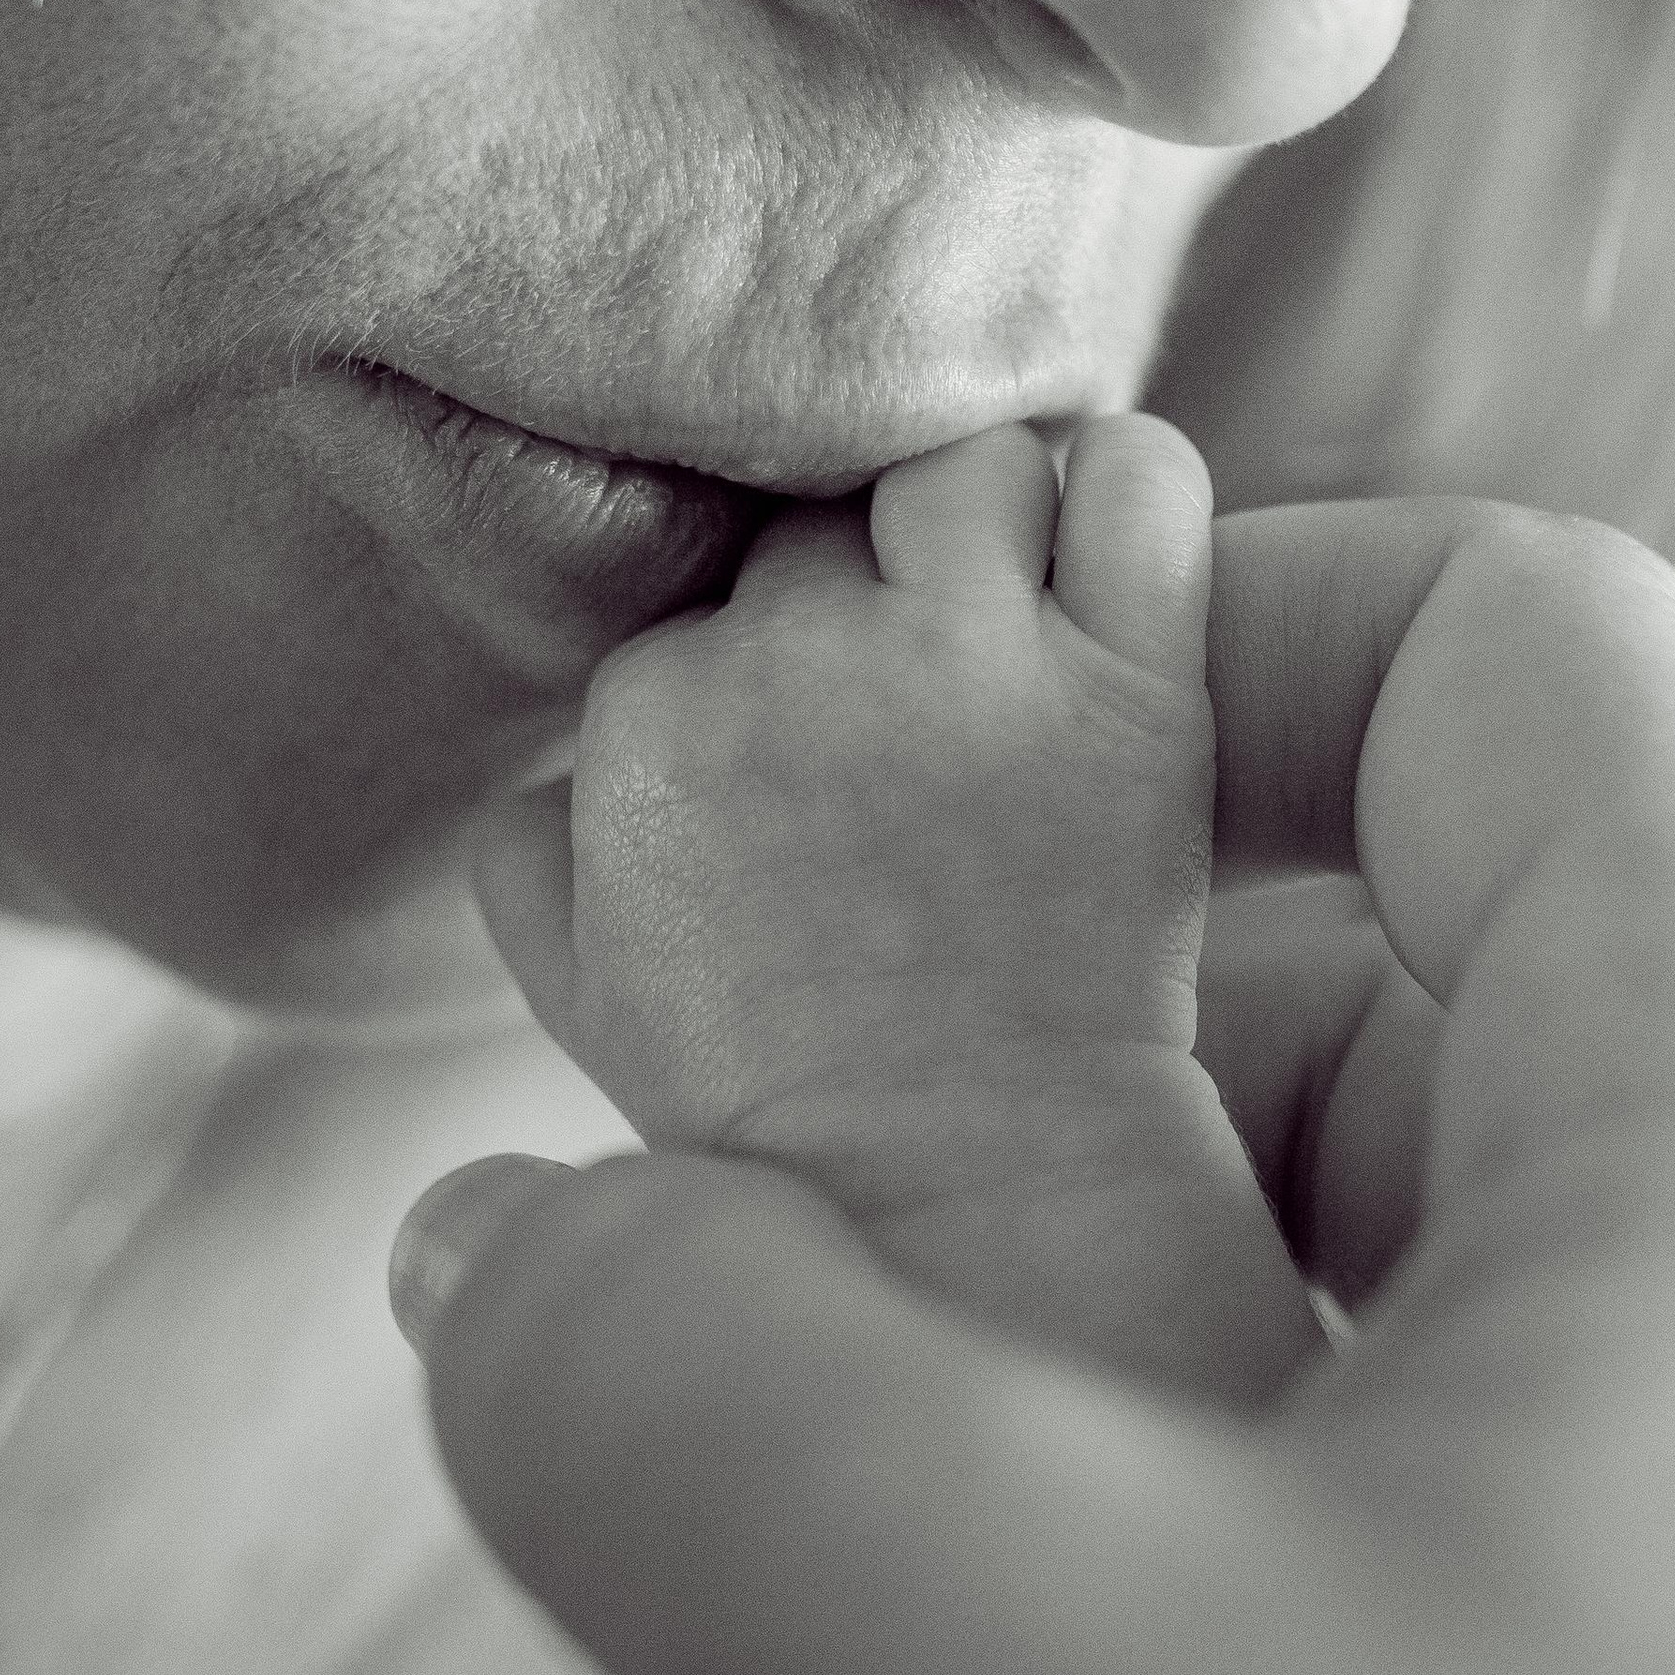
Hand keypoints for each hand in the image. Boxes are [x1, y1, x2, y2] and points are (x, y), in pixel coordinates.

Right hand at [398, 501, 1674, 1674]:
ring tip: (836, 1555)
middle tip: (765, 1199)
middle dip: (1044, 1059)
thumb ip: (670, 1371)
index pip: (1503, 646)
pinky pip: (1376, 1567)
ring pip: (1351, 1305)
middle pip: (1395, 978)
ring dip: (1052, 1367)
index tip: (900, 788)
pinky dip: (1147, 1590)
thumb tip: (532, 1251)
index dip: (1184, 627)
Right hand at [475, 415, 1316, 1394]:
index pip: (711, 581)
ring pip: (964, 462)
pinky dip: (1131, 492)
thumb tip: (553, 775)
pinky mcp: (1130, 680)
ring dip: (993, 523)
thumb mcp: (587, 993)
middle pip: (829, 513)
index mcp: (646, 716)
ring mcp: (967, 657)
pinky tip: (1120, 560)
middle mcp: (794, 656)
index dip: (778, 642)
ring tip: (1022, 615)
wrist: (978, 1211)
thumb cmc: (784, 1122)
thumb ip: (540, 860)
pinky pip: (1133, 479)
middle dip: (873, 579)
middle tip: (931, 685)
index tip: (823, 723)